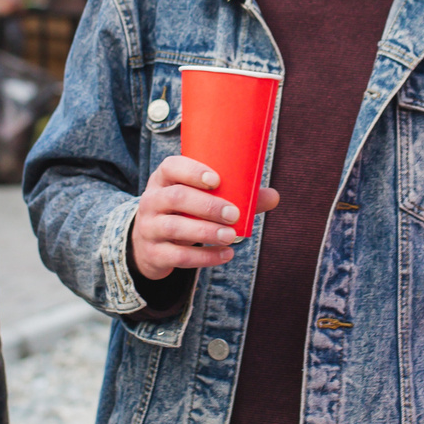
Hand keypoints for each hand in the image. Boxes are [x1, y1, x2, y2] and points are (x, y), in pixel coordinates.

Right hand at [128, 156, 279, 281]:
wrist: (149, 243)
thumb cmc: (183, 212)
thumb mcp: (199, 198)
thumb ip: (235, 195)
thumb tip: (273, 196)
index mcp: (164, 179)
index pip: (172, 167)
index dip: (193, 171)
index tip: (217, 180)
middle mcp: (152, 200)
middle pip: (176, 198)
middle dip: (208, 205)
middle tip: (234, 214)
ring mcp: (149, 228)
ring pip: (175, 228)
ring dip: (206, 232)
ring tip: (231, 236)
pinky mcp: (154, 253)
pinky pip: (179, 256)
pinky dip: (205, 257)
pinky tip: (226, 254)